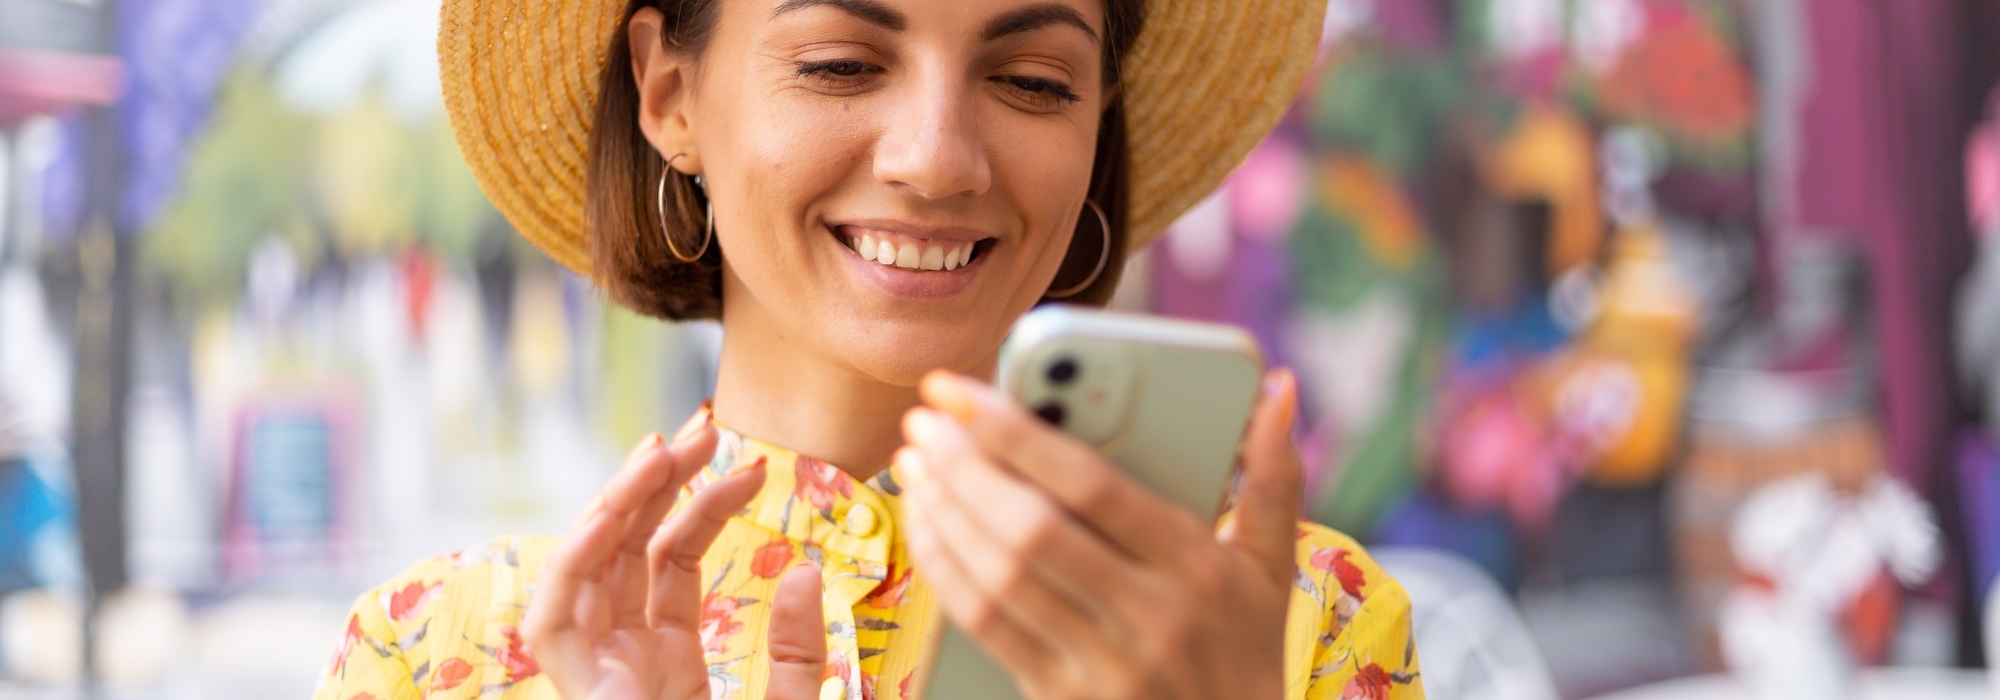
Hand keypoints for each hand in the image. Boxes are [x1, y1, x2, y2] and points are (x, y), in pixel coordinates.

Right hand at [522, 413, 829, 699]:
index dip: (706, 506)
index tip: (754, 467)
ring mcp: (597, 676)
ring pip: (584, 570)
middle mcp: (623, 660)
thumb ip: (797, 651)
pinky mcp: (580, 695)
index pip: (671, 560)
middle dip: (657, 481)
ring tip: (660, 450)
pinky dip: (569, 566)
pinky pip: (552, 624)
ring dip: (615, 503)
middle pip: (624, 550)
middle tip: (705, 427)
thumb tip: (807, 573)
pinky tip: (605, 518)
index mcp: (668, 662)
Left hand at [897, 369, 1302, 699]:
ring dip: (944, 514)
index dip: (1016, 432)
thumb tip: (1278, 386)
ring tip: (916, 464)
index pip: (1094, 486)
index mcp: (1200, 569)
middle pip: (1033, 530)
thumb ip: (1272, 474)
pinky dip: (945, 570)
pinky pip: (986, 626)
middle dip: (965, 467)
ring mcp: (1103, 666)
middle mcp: (1151, 618)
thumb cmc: (1245, 653)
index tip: (962, 390)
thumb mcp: (1273, 569)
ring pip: (999, 577)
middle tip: (924, 420)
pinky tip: (928, 526)